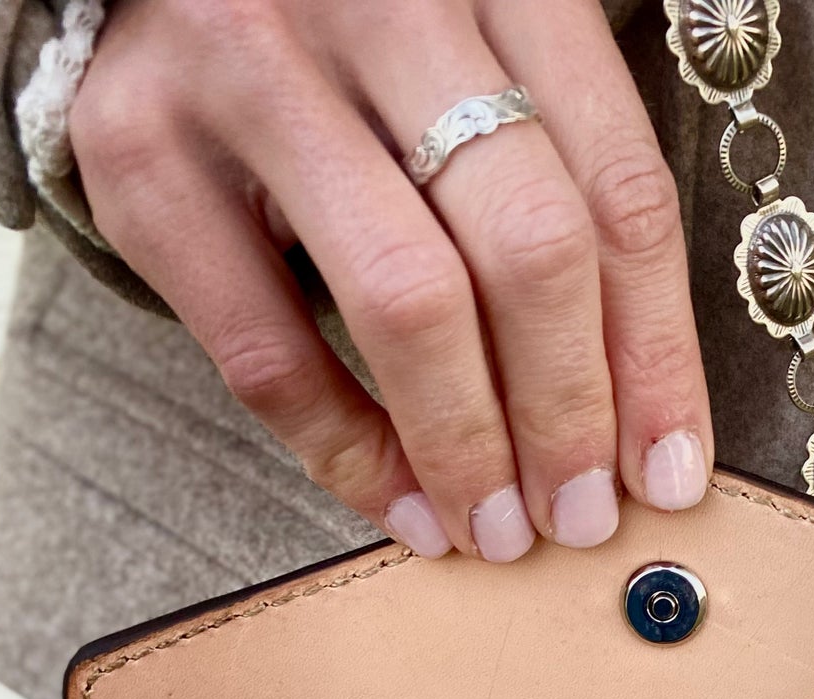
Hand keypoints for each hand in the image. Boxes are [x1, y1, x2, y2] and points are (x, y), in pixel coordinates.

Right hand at [70, 0, 712, 559]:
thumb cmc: (351, 51)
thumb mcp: (478, 78)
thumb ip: (555, 198)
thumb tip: (633, 424)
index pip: (618, 191)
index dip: (656, 356)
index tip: (669, 473)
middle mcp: (384, 6)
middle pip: (528, 248)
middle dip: (569, 415)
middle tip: (583, 518)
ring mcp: (253, 69)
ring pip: (408, 301)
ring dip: (469, 447)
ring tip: (498, 532)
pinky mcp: (143, 152)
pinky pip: (270, 351)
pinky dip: (349, 453)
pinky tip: (402, 507)